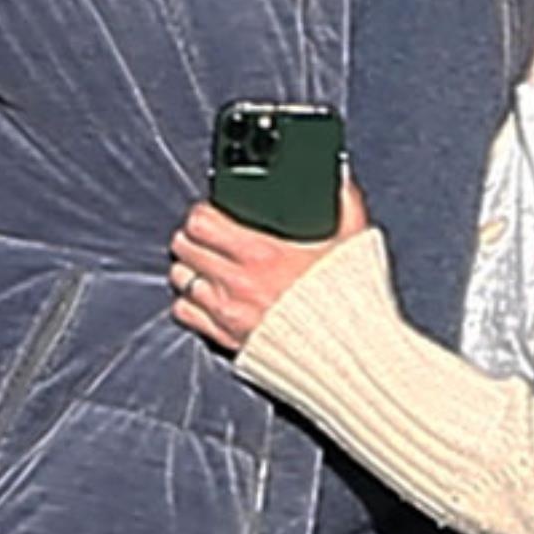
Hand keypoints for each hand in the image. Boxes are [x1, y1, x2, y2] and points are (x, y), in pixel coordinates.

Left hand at [170, 180, 370, 348]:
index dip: (203, 213)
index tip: (211, 214)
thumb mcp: (352, 244)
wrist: (349, 356)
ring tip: (205, 266)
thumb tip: (338, 176)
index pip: (201, 222)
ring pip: (181, 278)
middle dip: (193, 238)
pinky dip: (190, 303)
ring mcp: (228, 312)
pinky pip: (186, 313)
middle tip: (205, 238)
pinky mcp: (226, 337)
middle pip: (185, 247)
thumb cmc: (350, 306)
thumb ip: (343, 204)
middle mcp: (238, 282)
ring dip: (190, 268)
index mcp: (262, 254)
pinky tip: (206, 298)